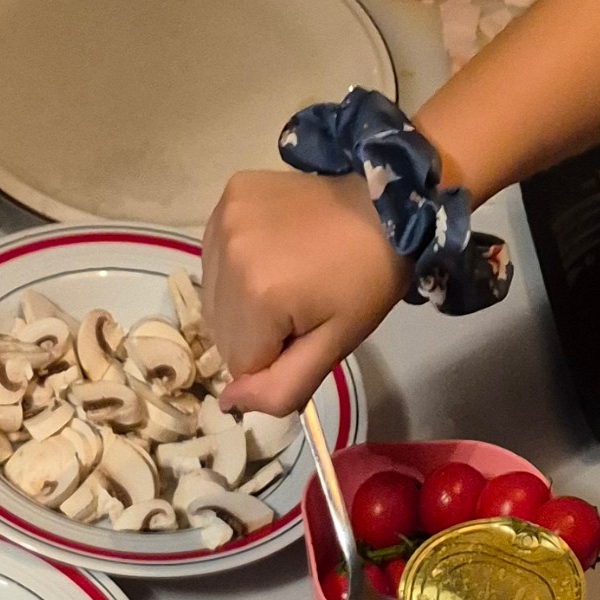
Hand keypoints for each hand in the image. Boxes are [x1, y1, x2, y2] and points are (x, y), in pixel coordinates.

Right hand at [201, 167, 409, 418]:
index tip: (307, 329)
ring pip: (215, 298)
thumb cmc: (367, 280)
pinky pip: (214, 259)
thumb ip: (280, 387)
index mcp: (259, 296)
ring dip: (243, 303)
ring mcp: (226, 220)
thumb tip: (226, 402)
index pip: (239, 364)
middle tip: (299, 304)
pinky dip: (235, 268)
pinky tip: (270, 254)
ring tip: (284, 277)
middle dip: (256, 333)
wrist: (385, 205)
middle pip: (222, 332)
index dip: (275, 356)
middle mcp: (230, 254)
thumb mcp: (334, 347)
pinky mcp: (228, 197)